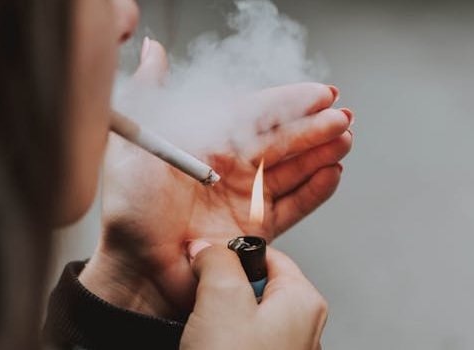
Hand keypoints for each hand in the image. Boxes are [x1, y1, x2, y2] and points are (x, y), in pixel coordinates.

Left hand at [79, 39, 351, 316]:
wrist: (137, 266)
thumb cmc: (130, 208)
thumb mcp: (136, 142)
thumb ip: (150, 93)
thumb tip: (153, 51)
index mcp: (206, 142)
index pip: (255, 114)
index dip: (287, 102)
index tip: (318, 93)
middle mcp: (229, 168)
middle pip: (280, 141)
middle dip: (313, 127)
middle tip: (341, 117)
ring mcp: (244, 198)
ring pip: (291, 170)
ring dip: (320, 154)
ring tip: (344, 140)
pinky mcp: (256, 230)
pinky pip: (293, 206)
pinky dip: (315, 191)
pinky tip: (332, 173)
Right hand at [180, 242, 327, 349]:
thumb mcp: (221, 299)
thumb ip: (215, 261)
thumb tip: (206, 248)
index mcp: (304, 300)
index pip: (267, 254)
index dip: (230, 256)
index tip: (208, 266)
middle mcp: (303, 326)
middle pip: (253, 286)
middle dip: (222, 292)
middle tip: (207, 309)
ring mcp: (285, 348)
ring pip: (241, 317)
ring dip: (218, 321)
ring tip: (207, 337)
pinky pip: (238, 340)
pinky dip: (221, 342)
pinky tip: (209, 347)